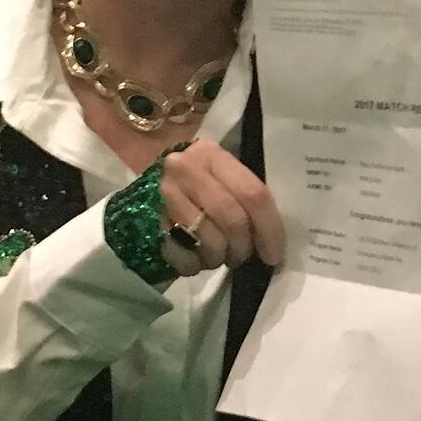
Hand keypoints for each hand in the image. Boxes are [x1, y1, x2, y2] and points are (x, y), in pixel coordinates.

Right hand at [156, 138, 285, 277]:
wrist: (147, 176)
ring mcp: (165, 195)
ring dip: (219, 257)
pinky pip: (183, 256)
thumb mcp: (222, 176)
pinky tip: (195, 258)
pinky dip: (195, 265)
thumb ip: (246, 197)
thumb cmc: (199, 182)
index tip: (273, 255)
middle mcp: (185, 169)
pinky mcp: (151, 222)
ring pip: (209, 241)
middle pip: (232, 220)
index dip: (269, 228)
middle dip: (243, 247)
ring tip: (218, 255)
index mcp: (212, 155)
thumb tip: (273, 240)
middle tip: (242, 256)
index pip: (252, 193)